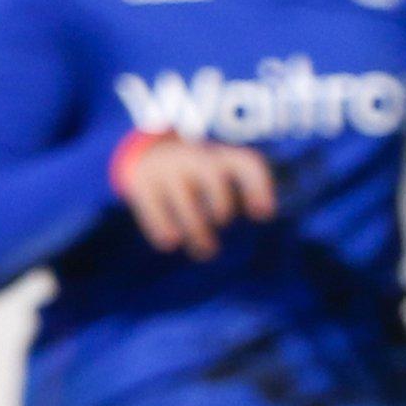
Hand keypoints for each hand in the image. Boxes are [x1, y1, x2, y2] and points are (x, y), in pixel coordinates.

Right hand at [117, 136, 276, 259]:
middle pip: (211, 175)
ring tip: (206, 252)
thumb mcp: (222, 174)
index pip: (246, 162)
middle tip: (223, 224)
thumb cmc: (199, 175)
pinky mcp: (141, 182)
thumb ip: (243, 191)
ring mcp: (166, 169)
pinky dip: (162, 226)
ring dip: (197, 228)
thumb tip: (264, 214)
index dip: (258, 186)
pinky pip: (152, 205)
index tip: (264, 215)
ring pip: (184, 197)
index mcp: (220, 157)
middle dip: (221, 204)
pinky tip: (171, 244)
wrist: (148, 153)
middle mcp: (194, 158)